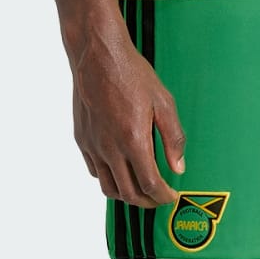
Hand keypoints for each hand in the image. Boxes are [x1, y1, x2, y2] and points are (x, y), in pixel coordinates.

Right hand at [69, 25, 185, 207]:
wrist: (98, 56)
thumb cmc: (132, 74)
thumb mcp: (164, 103)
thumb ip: (173, 139)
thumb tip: (178, 167)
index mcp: (133, 140)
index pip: (150, 185)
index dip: (164, 197)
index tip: (172, 196)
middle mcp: (110, 148)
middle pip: (129, 193)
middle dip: (148, 202)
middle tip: (160, 199)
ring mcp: (93, 146)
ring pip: (108, 188)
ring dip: (127, 196)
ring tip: (141, 191)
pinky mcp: (82, 139)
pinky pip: (95, 171)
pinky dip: (110, 179)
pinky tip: (121, 171)